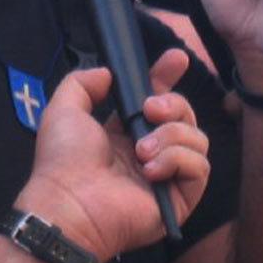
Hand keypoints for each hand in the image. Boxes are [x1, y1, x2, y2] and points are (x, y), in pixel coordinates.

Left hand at [16, 48, 210, 260]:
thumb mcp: (64, 110)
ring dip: (171, 136)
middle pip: (185, 116)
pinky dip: (178, 160)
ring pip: (197, 139)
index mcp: (125, 135)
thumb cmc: (63, 162)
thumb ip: (83, 83)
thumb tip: (109, 73)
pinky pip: (200, 167)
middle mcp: (150, 154)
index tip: (175, 60)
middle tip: (150, 110)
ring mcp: (167, 178)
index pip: (159, 103)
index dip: (168, 79)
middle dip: (174, 104)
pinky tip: (151, 170)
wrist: (71, 202)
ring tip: (141, 151)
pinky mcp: (180, 200)